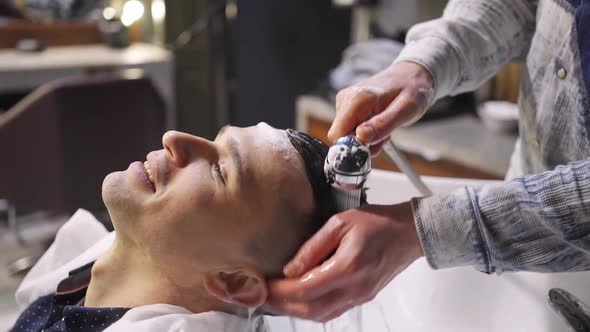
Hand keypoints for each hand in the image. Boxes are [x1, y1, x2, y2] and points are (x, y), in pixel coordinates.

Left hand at [267, 202, 422, 321]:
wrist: (409, 233)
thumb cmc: (379, 222)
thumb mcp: (340, 223)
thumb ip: (313, 246)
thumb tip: (291, 268)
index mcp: (348, 267)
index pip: (305, 290)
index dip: (280, 291)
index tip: (265, 284)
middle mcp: (355, 288)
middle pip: (310, 310)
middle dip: (283, 305)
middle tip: (265, 295)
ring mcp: (360, 296)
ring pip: (322, 315)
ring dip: (296, 310)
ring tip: (278, 298)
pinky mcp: (363, 297)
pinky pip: (333, 311)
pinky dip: (313, 310)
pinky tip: (301, 300)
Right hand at [328, 61, 433, 154]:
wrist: (411, 75)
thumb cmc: (412, 89)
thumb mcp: (406, 109)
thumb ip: (383, 125)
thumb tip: (360, 137)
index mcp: (356, 99)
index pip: (336, 135)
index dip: (351, 147)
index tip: (372, 146)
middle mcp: (345, 100)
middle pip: (341, 137)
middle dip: (362, 144)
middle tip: (384, 135)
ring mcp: (345, 103)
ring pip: (346, 136)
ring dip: (366, 139)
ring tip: (385, 127)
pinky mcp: (348, 107)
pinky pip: (351, 129)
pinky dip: (366, 133)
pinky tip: (379, 124)